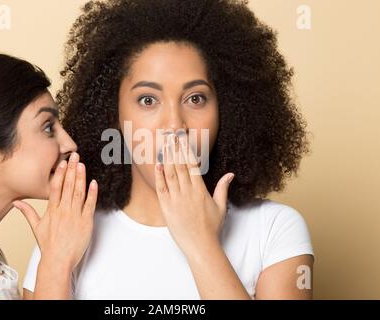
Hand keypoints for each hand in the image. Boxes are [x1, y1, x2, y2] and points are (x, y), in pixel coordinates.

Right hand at [13, 152, 97, 271]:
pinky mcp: (86, 222)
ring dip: (81, 177)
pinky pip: (89, 205)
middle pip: (68, 186)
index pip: (55, 187)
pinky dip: (92, 193)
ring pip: (79, 193)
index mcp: (52, 211)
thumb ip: (28, 212)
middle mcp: (63, 211)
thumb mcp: (36, 227)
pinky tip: (94, 183)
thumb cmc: (48, 245)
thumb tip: (16, 202)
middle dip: (71, 170)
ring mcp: (75, 216)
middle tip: (75, 156)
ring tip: (82, 165)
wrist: (58, 260)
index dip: (59, 173)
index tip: (62, 162)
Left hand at [154, 133, 233, 257]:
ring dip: (166, 158)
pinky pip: (161, 188)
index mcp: (200, 189)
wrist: (200, 245)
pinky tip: (157, 164)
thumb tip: (231, 174)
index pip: (192, 164)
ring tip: (164, 144)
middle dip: (175, 149)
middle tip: (170, 135)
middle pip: (179, 165)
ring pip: (170, 173)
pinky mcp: (166, 207)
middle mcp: (187, 191)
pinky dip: (159, 176)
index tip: (183, 139)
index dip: (186, 150)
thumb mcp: (221, 206)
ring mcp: (176, 198)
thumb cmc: (211, 227)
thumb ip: (223, 188)